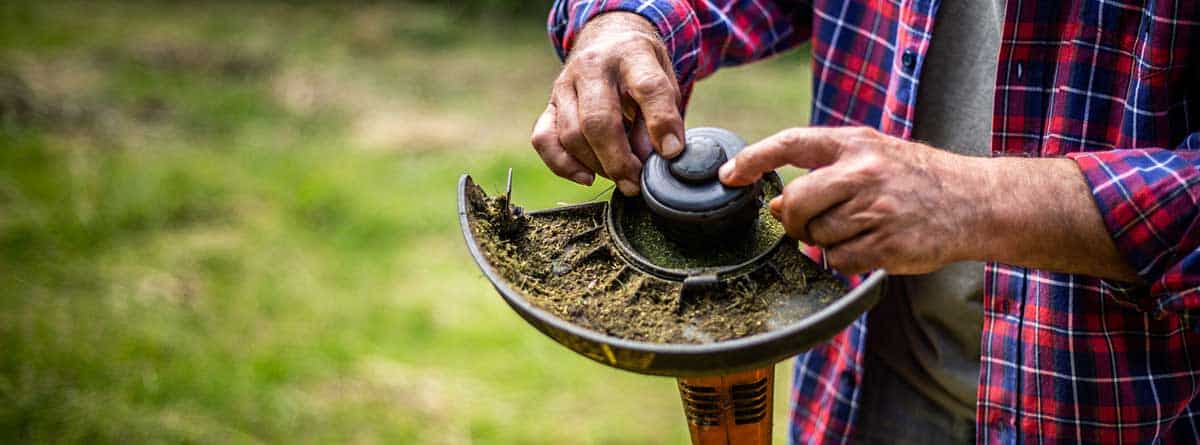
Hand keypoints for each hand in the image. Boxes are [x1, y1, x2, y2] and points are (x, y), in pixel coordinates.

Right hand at [530, 12, 685, 195]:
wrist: (608, 41)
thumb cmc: (642, 70)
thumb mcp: (665, 82)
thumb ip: (662, 117)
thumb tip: (651, 159)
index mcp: (631, 53)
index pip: (647, 88)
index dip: (661, 124)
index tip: (671, 153)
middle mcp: (593, 65)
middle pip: (598, 120)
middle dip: (618, 161)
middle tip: (635, 183)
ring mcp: (565, 84)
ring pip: (571, 135)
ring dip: (597, 166)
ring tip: (620, 176)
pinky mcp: (549, 104)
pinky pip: (544, 139)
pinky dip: (563, 165)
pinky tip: (587, 176)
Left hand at [719, 127, 980, 275]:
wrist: (974, 202)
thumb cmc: (915, 178)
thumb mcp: (871, 158)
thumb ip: (823, 174)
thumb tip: (775, 205)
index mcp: (854, 144)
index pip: (790, 143)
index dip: (753, 158)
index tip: (729, 175)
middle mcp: (862, 173)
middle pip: (796, 202)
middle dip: (793, 220)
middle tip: (806, 224)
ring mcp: (875, 210)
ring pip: (817, 236)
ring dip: (825, 241)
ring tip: (857, 228)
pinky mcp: (886, 244)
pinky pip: (839, 261)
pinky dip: (844, 260)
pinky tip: (868, 246)